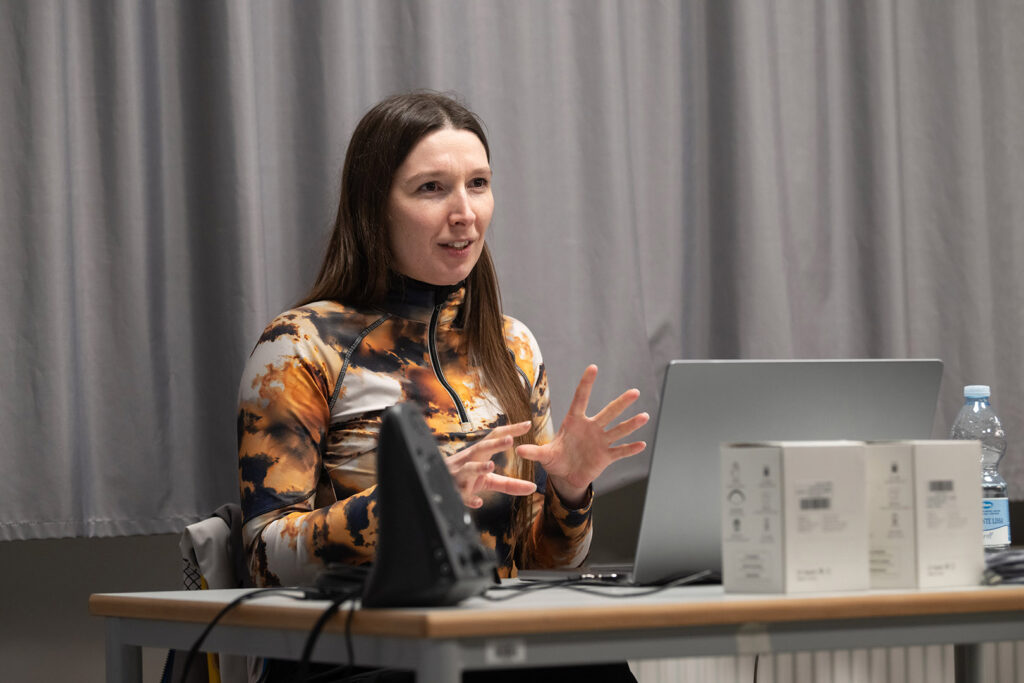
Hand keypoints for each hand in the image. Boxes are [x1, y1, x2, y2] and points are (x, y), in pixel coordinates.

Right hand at [446, 420, 536, 507]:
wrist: (437, 484)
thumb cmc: (466, 479)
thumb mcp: (489, 480)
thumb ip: (510, 484)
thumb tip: (533, 487)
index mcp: (478, 454)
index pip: (494, 437)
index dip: (511, 430)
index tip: (528, 424)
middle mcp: (469, 461)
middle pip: (481, 449)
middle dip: (495, 444)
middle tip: (510, 440)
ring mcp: (460, 476)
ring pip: (468, 469)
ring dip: (478, 467)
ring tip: (490, 466)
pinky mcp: (455, 492)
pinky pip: (461, 495)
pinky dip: (469, 498)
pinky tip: (478, 502)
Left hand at [516, 365, 648, 506]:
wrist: (567, 476)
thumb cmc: (555, 460)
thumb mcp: (544, 455)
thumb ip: (534, 451)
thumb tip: (518, 449)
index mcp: (575, 422)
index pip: (581, 399)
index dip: (586, 384)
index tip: (593, 367)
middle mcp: (591, 428)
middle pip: (607, 413)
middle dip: (621, 403)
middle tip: (634, 392)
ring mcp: (601, 441)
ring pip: (618, 430)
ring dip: (631, 424)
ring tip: (644, 416)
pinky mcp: (606, 456)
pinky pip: (620, 451)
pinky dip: (630, 449)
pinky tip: (642, 444)